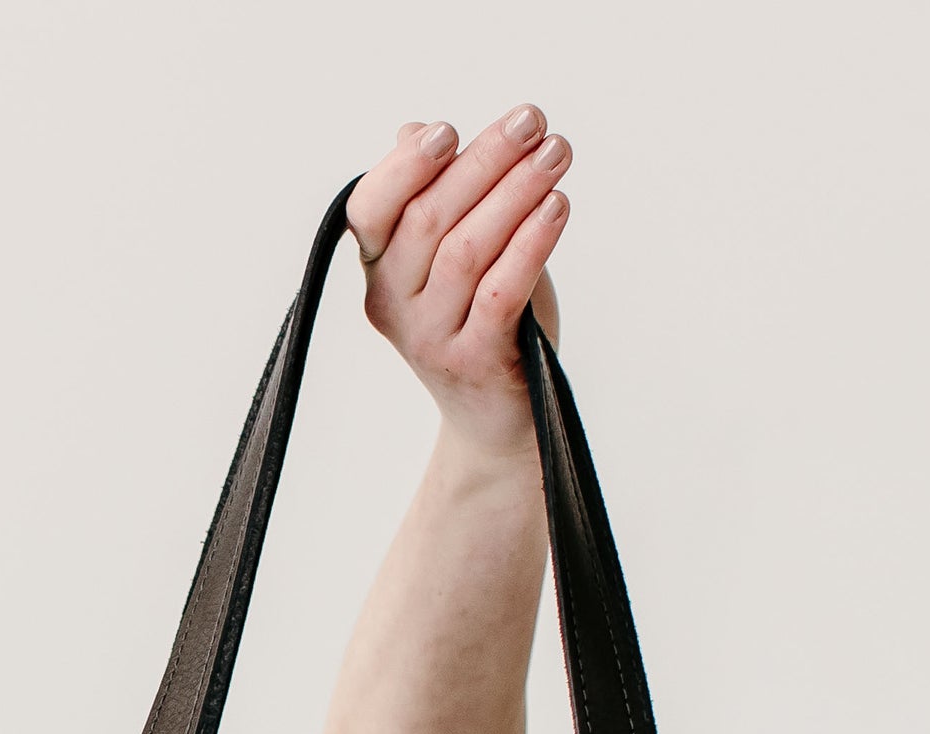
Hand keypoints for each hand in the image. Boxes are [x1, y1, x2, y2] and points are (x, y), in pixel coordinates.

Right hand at [344, 108, 571, 448]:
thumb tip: (414, 131)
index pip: (371, 209)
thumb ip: (432, 194)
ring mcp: (430, 337)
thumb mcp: (452, 252)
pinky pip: (501, 292)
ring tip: (557, 154)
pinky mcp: (475, 361)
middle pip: (429, 217)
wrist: (499, 415)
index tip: (451, 129)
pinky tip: (558, 207)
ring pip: (467, 250)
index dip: (405, 167)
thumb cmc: (481, 317)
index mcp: (378, 269)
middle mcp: (392, 303)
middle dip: (484, 161)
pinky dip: (531, 244)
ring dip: (517, 192)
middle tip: (532, 122)